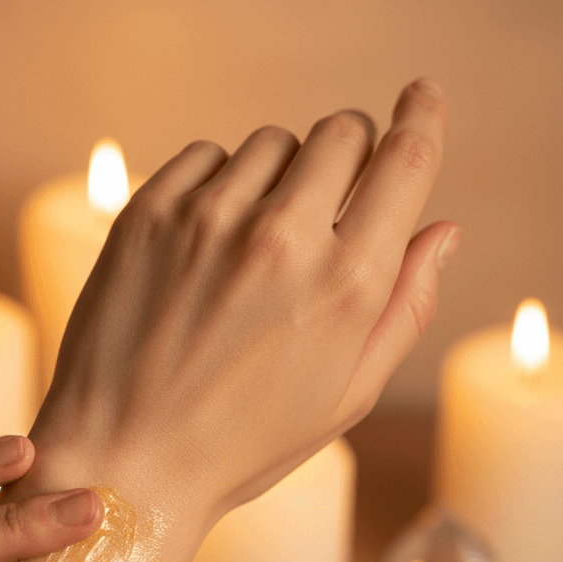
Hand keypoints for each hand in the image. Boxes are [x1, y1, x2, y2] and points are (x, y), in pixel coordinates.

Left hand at [30, 78, 457, 526]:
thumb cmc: (237, 445)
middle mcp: (281, 239)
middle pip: (340, 133)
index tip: (420, 100)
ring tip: (250, 248)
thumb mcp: (343, 398)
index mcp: (345, 286)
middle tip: (324, 203)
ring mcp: (209, 220)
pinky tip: (204, 243)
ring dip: (275, 179)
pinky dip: (214, 185)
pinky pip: (204, 157)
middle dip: (346, 157)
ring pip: (271, 145)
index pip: (406, 162)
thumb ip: (405, 309)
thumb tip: (441, 231)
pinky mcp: (148, 214)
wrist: (121, 461)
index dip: (422, 120)